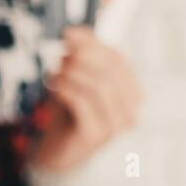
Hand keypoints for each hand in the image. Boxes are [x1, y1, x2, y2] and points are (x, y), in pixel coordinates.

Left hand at [31, 27, 142, 172]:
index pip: (119, 59)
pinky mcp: (95, 135)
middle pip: (110, 70)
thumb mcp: (77, 80)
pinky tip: (54, 87)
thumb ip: (81, 56)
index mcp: (131, 93)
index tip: (69, 33)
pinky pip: (82, 102)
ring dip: (71, 73)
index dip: (93, 43)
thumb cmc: (69, 114)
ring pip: (98, 85)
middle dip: (82, 56)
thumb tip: (74, 33)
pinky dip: (65, 88)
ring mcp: (114, 125)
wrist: (57, 153)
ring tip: (55, 74)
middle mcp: (129, 110)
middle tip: (61, 54)